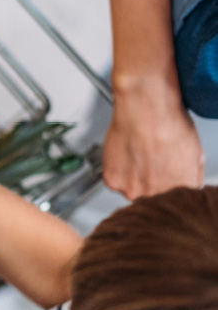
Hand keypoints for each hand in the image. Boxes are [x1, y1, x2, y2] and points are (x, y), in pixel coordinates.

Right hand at [103, 79, 204, 199]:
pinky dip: (118, 171)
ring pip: (132, 191)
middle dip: (152, 184)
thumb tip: (191, 183)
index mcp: (181, 190)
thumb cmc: (169, 124)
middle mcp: (157, 195)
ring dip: (134, 179)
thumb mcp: (196, 152)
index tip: (166, 179)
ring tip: (138, 156)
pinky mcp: (113, 181)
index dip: (170, 187)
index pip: (175, 200)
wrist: (145, 110)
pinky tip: (127, 155)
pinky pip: (115, 181)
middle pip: (152, 198)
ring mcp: (133, 190)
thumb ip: (193, 175)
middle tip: (150, 164)